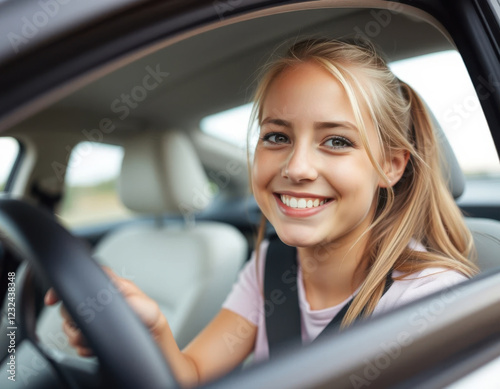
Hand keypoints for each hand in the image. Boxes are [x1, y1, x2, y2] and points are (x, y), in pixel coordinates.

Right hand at [44, 266, 164, 356]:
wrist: (155, 350)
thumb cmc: (154, 327)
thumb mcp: (150, 311)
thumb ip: (134, 300)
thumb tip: (116, 296)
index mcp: (114, 289)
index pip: (85, 276)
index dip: (66, 286)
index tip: (54, 299)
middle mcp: (102, 302)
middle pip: (71, 303)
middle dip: (73, 319)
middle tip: (89, 329)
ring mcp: (96, 320)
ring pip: (69, 325)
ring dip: (78, 337)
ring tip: (95, 340)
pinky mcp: (92, 337)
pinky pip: (75, 343)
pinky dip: (83, 349)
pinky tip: (95, 348)